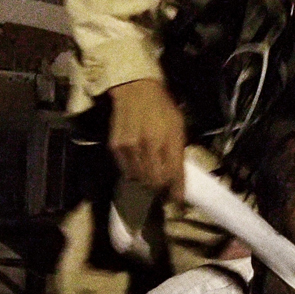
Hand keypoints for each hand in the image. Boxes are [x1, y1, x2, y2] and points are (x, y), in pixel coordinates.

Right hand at [106, 76, 187, 200]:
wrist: (135, 90)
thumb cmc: (162, 108)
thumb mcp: (178, 127)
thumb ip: (179, 153)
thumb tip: (178, 179)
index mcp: (168, 139)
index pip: (174, 175)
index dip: (177, 193)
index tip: (178, 203)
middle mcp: (148, 146)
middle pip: (155, 181)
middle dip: (162, 187)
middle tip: (164, 186)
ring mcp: (130, 148)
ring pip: (140, 179)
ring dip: (147, 180)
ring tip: (151, 171)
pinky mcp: (116, 148)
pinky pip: (127, 171)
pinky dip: (134, 172)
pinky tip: (138, 161)